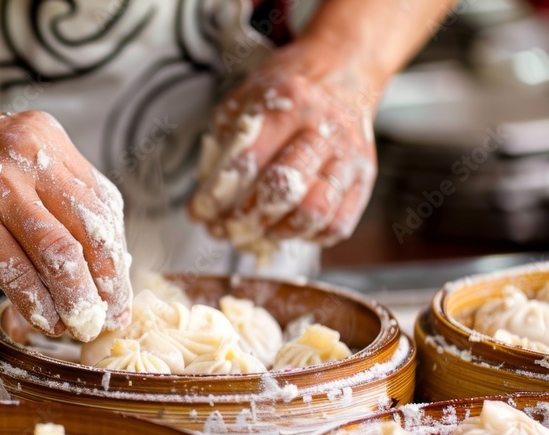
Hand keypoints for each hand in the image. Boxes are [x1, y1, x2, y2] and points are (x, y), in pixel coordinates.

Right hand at [0, 96, 131, 341]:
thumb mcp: (6, 152)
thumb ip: (44, 190)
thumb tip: (83, 256)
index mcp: (46, 140)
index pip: (103, 203)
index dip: (116, 254)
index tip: (117, 287)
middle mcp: (30, 158)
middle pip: (93, 230)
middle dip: (108, 283)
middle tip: (110, 317)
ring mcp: (0, 189)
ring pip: (61, 254)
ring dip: (77, 299)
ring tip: (80, 326)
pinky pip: (16, 271)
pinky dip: (36, 303)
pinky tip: (42, 320)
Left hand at [190, 41, 379, 247]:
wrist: (345, 69)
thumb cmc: (289, 89)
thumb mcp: (246, 98)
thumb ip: (223, 143)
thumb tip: (208, 199)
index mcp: (290, 103)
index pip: (247, 160)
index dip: (217, 195)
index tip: (199, 212)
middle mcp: (324, 129)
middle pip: (283, 189)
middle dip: (246, 218)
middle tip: (226, 226)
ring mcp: (348, 157)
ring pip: (314, 212)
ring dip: (277, 231)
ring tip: (257, 230)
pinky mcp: (364, 179)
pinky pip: (337, 223)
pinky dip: (307, 237)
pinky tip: (287, 228)